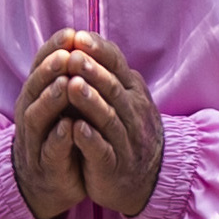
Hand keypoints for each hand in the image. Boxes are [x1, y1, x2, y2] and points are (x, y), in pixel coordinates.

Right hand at [11, 47, 90, 218]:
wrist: (47, 184)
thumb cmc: (60, 137)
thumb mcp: (63, 105)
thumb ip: (68, 77)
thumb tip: (80, 38)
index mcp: (36, 97)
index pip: (41, 67)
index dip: (53, 50)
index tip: (70, 33)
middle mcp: (30, 115)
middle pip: (35, 88)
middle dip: (50, 69)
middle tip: (66, 54)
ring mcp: (35, 142)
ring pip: (38, 117)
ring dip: (51, 100)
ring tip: (66, 84)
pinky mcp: (45, 166)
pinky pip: (50, 151)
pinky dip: (59, 138)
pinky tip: (69, 128)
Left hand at [43, 31, 165, 217]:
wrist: (145, 181)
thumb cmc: (125, 133)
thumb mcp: (123, 100)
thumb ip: (106, 75)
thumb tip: (82, 39)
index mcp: (133, 93)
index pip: (117, 65)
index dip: (99, 51)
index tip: (78, 37)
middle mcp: (133, 114)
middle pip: (112, 88)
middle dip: (92, 72)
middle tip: (73, 56)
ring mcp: (125, 141)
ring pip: (108, 118)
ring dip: (90, 102)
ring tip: (72, 86)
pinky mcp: (114, 167)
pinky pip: (103, 151)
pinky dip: (90, 140)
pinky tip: (76, 129)